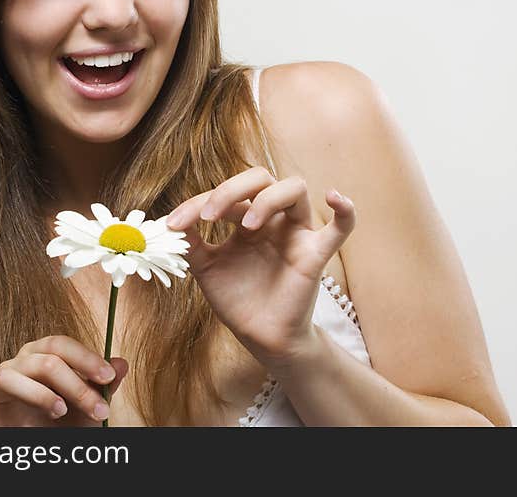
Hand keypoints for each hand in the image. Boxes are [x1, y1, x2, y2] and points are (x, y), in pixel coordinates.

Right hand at [0, 335, 127, 426]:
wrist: (43, 442)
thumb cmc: (65, 419)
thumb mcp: (89, 404)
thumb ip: (104, 384)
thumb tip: (121, 364)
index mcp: (44, 354)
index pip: (62, 346)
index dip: (86, 359)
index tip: (108, 377)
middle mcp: (19, 364)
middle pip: (45, 362)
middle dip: (76, 386)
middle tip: (98, 410)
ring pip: (11, 377)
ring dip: (39, 394)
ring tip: (61, 411)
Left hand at [166, 167, 355, 369]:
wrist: (260, 338)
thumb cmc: (237, 299)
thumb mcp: (206, 268)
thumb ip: (191, 242)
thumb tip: (171, 222)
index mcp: (246, 218)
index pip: (226, 194)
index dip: (198, 203)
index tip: (173, 225)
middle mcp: (272, 219)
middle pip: (261, 179)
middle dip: (231, 190)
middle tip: (210, 216)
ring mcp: (295, 234)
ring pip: (294, 189)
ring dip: (268, 199)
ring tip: (246, 225)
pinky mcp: (315, 255)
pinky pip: (341, 228)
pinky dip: (345, 211)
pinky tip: (334, 197)